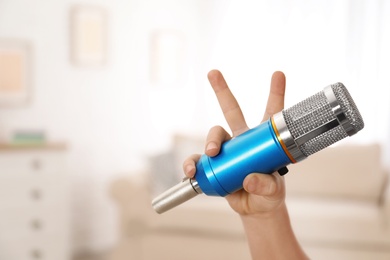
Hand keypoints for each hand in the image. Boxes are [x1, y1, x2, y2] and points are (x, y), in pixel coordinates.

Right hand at [183, 69, 286, 215]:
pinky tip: (192, 171)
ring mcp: (226, 151)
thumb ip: (266, 186)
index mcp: (262, 140)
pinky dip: (193, 164)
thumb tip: (250, 178)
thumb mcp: (273, 191)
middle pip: (231, 110)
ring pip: (214, 134)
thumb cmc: (268, 195)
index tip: (278, 73)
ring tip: (211, 152)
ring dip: (210, 140)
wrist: (253, 209)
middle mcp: (242, 140)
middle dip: (222, 90)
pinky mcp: (212, 165)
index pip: (271, 113)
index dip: (275, 93)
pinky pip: (198, 159)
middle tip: (213, 72)